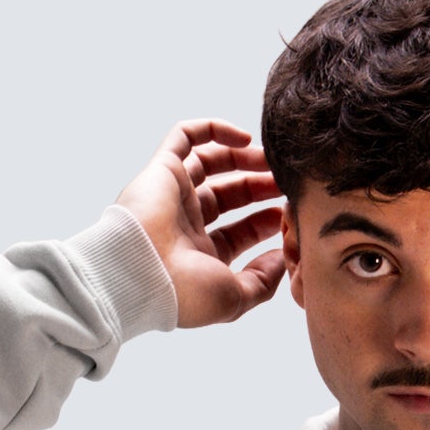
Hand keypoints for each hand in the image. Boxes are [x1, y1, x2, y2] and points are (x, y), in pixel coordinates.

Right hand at [114, 119, 286, 328]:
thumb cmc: (184, 293)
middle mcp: (184, 224)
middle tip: (286, 181)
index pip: (237, 233)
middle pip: (227, 196)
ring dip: (244, 159)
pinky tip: (245, 138)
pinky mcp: (162, 169)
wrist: (140, 273)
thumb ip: (262, 282)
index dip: (265, 223)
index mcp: (198, 256)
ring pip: (211, 165)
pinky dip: (213, 130)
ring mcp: (172, 195)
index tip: (290, 216)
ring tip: (273, 158)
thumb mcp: (234, 299)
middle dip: (259, 187)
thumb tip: (281, 260)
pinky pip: (186, 136)